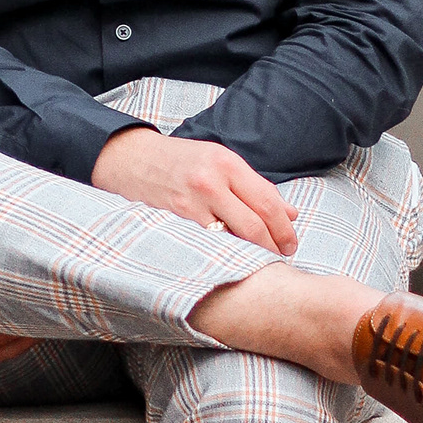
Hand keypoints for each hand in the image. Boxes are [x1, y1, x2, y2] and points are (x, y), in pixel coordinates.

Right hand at [89, 126, 297, 255]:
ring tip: (260, 262)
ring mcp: (191, 203)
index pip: (267, 202)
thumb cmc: (180, 161)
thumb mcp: (220, 162)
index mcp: (227, 163)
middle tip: (282, 257)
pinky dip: (223, 255)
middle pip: (255, 224)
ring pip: (232, 238)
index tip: (291, 243)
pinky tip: (230, 260)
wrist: (132, 160)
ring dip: (250, 254)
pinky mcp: (174, 221)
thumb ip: (254, 187)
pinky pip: (207, 245)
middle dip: (273, 246)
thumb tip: (290, 214)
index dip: (284, 228)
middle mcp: (211, 181)